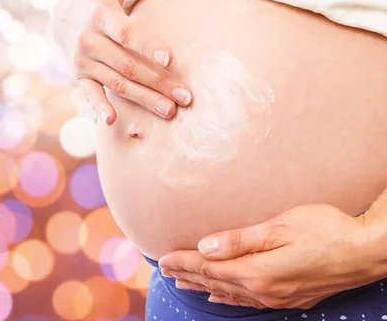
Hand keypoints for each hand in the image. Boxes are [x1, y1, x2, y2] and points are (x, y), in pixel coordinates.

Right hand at [51, 0, 191, 124]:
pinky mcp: (80, 78)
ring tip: (169, 111)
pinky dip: (98, 108)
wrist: (61, 19)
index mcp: (98, 17)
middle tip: (185, 95)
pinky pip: (89, 95)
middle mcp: (89, 42)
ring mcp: (83, 63)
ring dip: (144, 98)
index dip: (147, 45)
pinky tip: (112, 122)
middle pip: (128, 64)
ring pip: (117, 83)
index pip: (126, 32)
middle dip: (159, 81)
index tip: (169, 58)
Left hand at [158, 199, 386, 308]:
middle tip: (165, 270)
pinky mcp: (290, 297)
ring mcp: (278, 297)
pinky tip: (220, 296)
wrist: (367, 251)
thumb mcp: (279, 228)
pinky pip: (248, 300)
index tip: (162, 258)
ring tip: (183, 284)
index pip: (210, 268)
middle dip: (188, 275)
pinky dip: (228, 297)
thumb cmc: (325, 231)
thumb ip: (239, 240)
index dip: (184, 263)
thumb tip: (204, 248)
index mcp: (258, 272)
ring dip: (204, 287)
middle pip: (216, 282)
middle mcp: (264, 290)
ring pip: (230, 293)